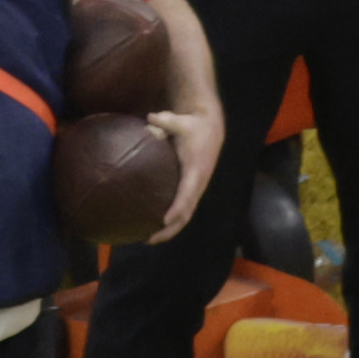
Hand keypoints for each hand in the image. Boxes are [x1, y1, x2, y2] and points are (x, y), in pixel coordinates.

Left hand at [139, 104, 221, 245]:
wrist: (210, 129)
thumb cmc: (193, 125)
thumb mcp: (181, 120)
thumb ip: (166, 120)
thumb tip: (152, 118)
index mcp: (195, 171)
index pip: (187, 194)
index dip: (177, 209)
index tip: (164, 221)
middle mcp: (197, 184)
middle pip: (186, 213)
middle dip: (169, 229)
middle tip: (149, 239)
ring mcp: (194, 188)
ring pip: (184, 215)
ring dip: (169, 229)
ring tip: (148, 239)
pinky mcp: (190, 187)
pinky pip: (181, 208)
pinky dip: (170, 220)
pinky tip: (153, 224)